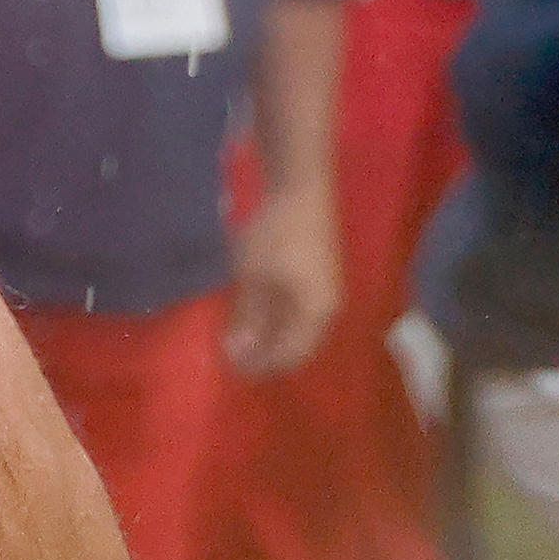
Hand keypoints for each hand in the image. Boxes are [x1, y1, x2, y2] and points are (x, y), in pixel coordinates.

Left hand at [223, 185, 341, 379]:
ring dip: (271, 337)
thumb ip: (249, 316)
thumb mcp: (254, 277)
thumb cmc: (275, 235)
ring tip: (241, 340)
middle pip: (298, 345)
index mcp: (317, 315)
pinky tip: (255, 315)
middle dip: (267, 354)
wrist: (300, 190)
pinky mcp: (316, 277)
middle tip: (233, 358)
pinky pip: (296, 311)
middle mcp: (327, 309)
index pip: (290, 356)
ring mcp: (324, 292)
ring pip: (297, 328)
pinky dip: (275, 318)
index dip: (262, 366)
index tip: (231, 369)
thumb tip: (240, 355)